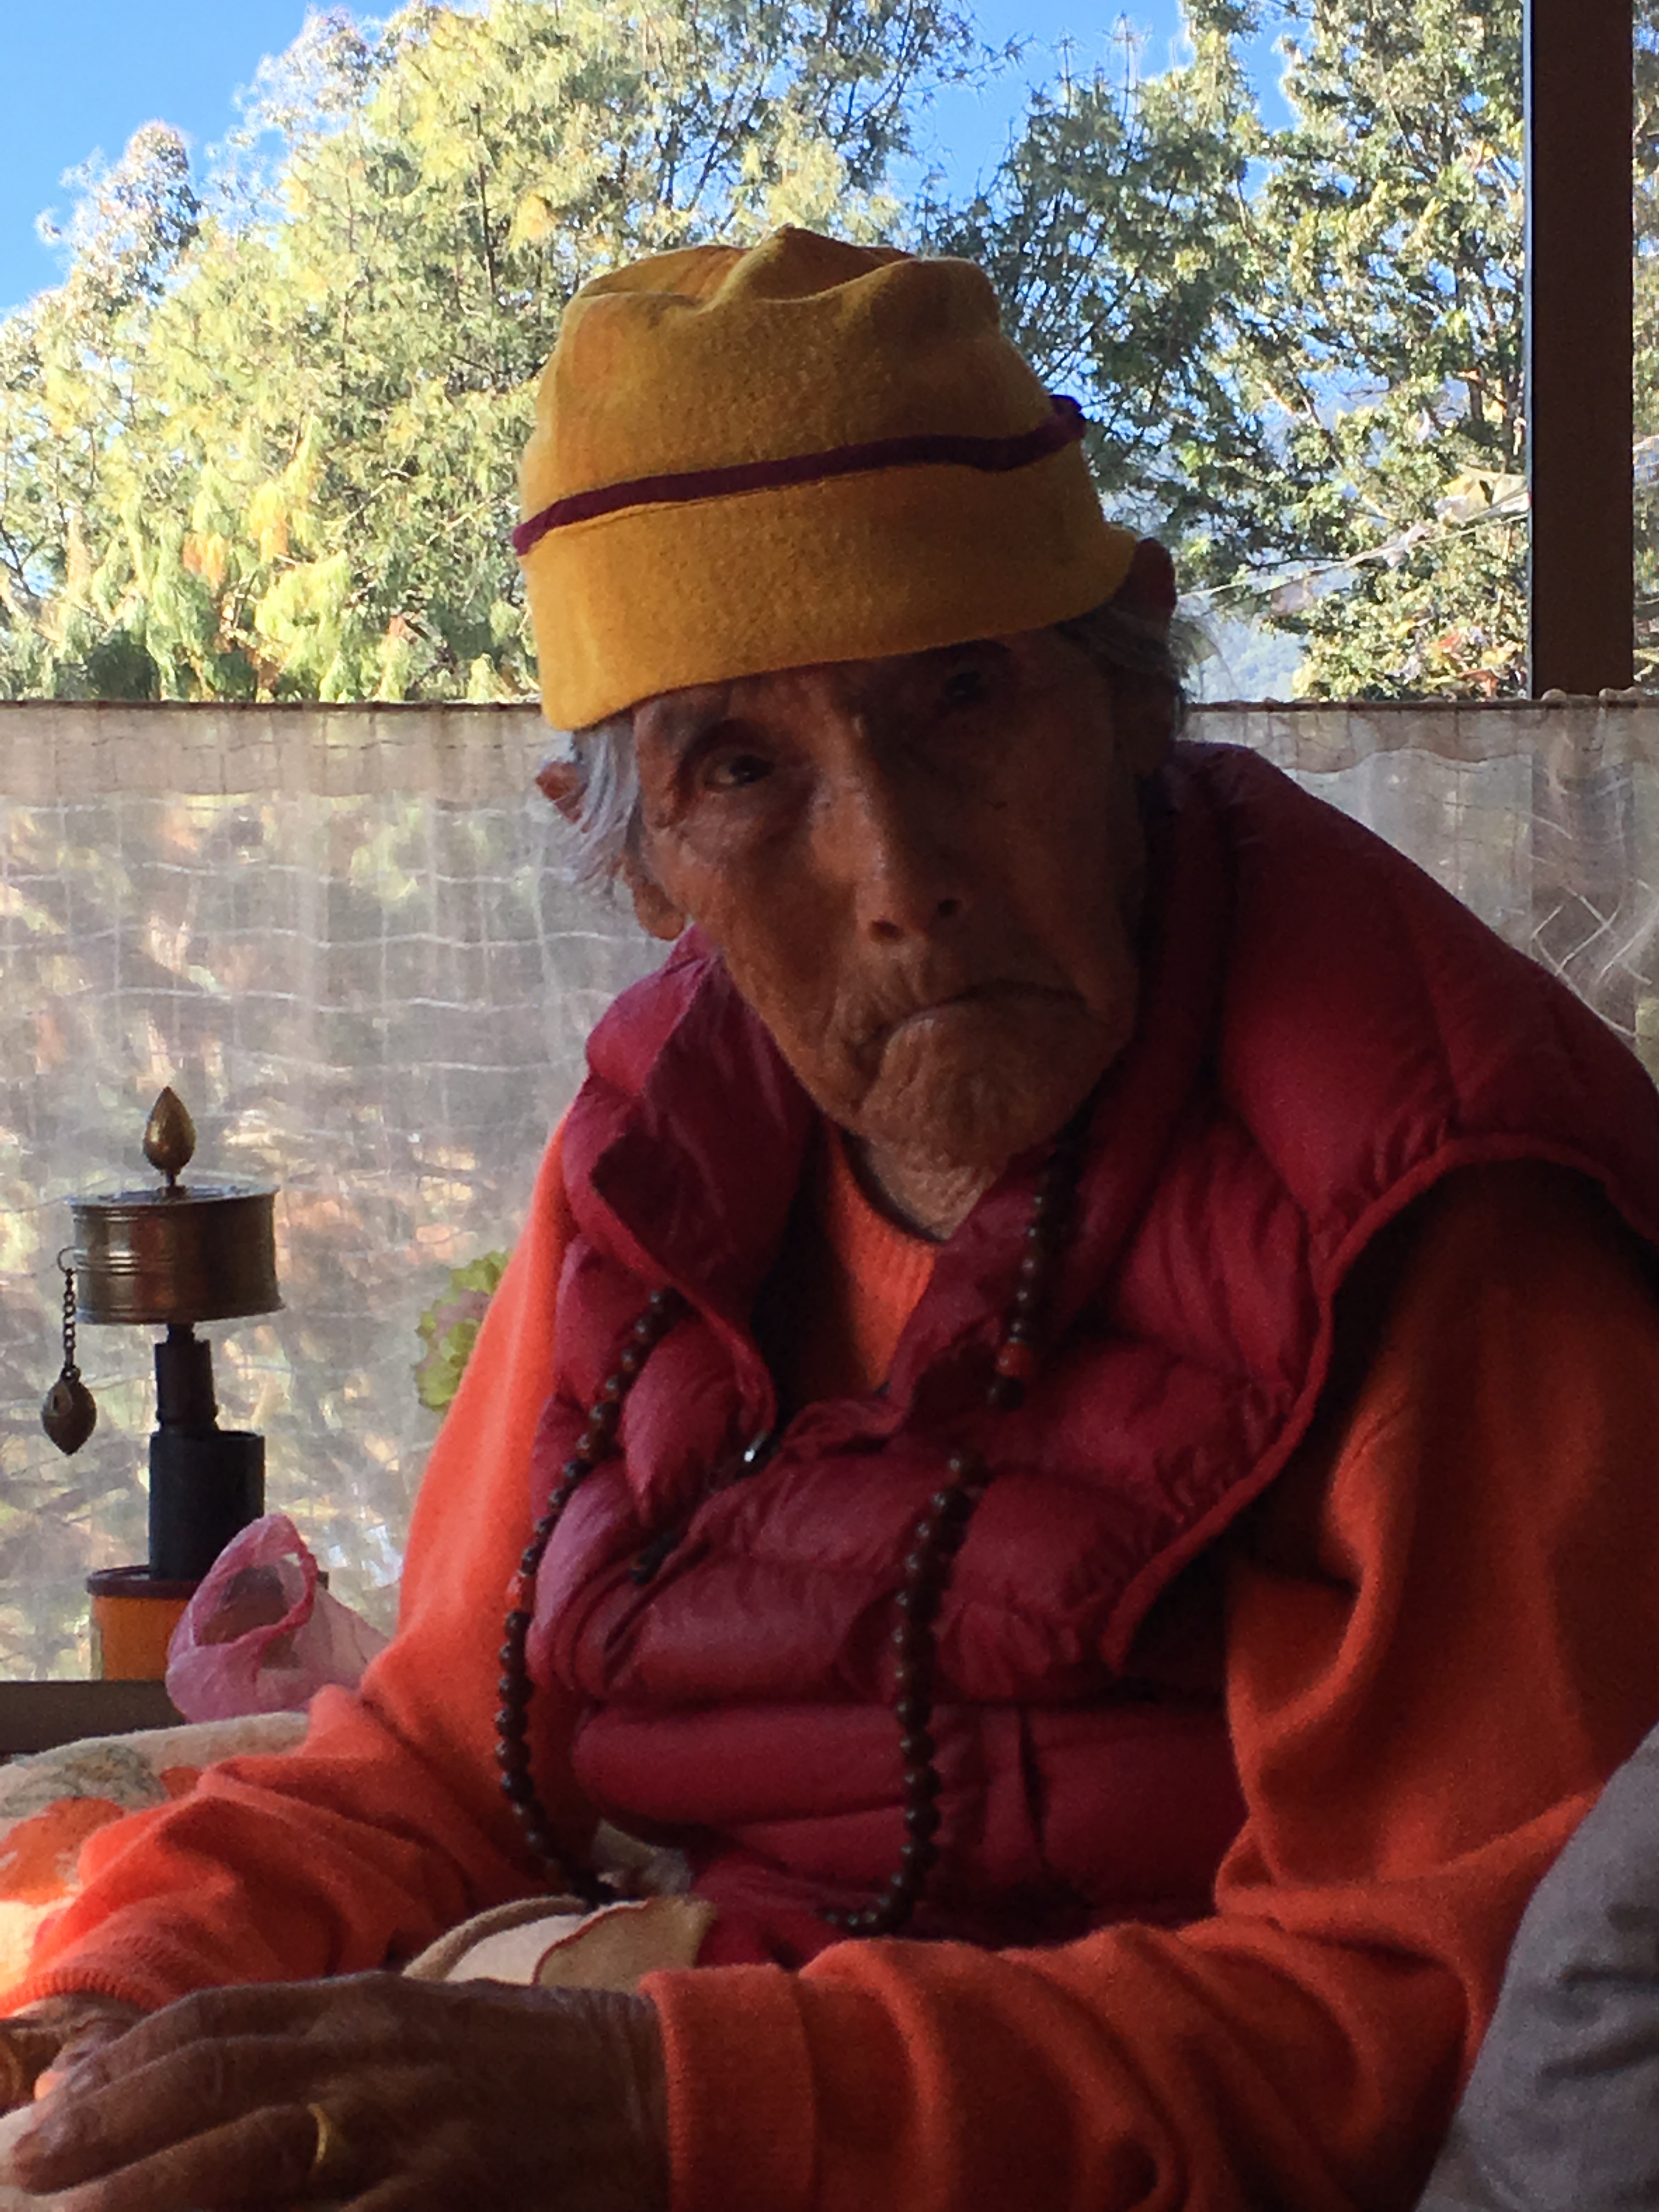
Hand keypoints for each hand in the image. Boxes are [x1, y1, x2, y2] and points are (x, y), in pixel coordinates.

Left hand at [8, 1972, 668, 2211]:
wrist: (654, 2087)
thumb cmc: (533, 2063)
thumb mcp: (425, 2028)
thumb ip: (327, 2044)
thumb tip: (214, 2071)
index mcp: (366, 2006)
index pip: (217, 2023)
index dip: (127, 2064)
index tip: (56, 2110)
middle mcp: (372, 2053)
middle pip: (214, 2086)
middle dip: (110, 2133)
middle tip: (30, 2175)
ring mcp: (408, 2125)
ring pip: (251, 2160)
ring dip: (154, 2194)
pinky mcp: (449, 2192)